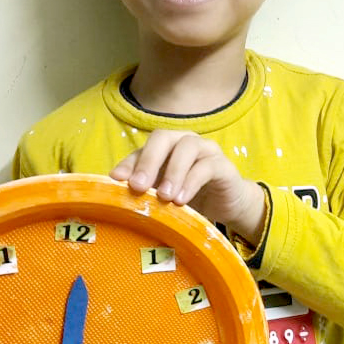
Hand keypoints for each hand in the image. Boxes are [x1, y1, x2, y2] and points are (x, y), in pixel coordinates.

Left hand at [110, 130, 265, 245]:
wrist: (227, 206)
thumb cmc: (191, 198)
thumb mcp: (163, 196)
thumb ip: (146, 191)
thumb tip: (116, 196)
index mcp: (166, 147)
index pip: (143, 148)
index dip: (129, 163)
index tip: (116, 180)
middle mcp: (185, 141)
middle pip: (163, 137)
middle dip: (148, 161)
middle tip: (138, 186)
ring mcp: (206, 150)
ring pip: (187, 147)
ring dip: (173, 172)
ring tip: (165, 197)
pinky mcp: (224, 165)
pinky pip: (207, 167)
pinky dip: (192, 182)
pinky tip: (182, 200)